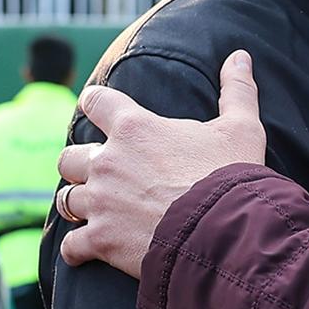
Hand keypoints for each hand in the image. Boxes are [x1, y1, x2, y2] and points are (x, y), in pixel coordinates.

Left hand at [55, 51, 265, 276]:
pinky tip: (86, 251)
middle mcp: (108, 162)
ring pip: (66, 199)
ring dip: (78, 204)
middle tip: (102, 172)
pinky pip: (71, 245)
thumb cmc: (231, 178)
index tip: (100, 110)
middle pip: (69, 156)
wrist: (224, 235)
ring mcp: (101, 203)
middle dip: (81, 164)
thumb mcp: (242, 129)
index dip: (96, 103)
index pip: (95, 101)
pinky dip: (77, 249)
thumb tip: (240, 57)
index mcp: (134, 128)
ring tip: (94, 210)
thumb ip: (236, 90)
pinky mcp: (101, 241)